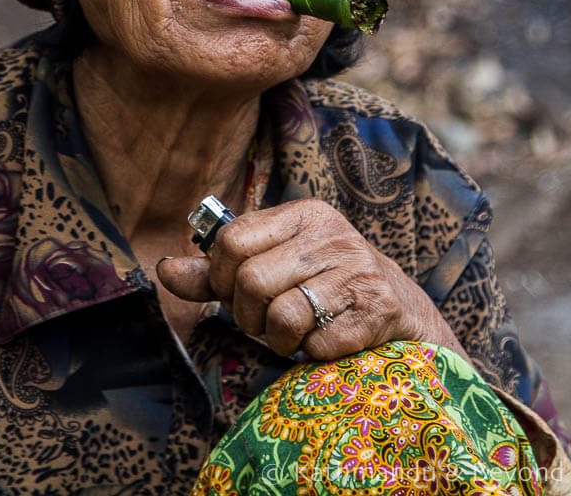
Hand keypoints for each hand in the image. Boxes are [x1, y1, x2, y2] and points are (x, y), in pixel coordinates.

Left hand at [157, 198, 466, 360]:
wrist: (406, 315)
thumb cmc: (327, 289)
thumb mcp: (275, 267)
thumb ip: (218, 273)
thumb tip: (164, 270)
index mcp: (303, 214)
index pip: (230, 240)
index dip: (220, 278)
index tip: (236, 294)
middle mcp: (332, 234)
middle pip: (249, 280)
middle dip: (247, 315)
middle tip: (265, 322)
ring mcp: (357, 270)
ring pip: (280, 314)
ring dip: (278, 340)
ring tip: (296, 334)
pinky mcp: (377, 310)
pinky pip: (316, 344)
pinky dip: (312, 355)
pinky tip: (329, 342)